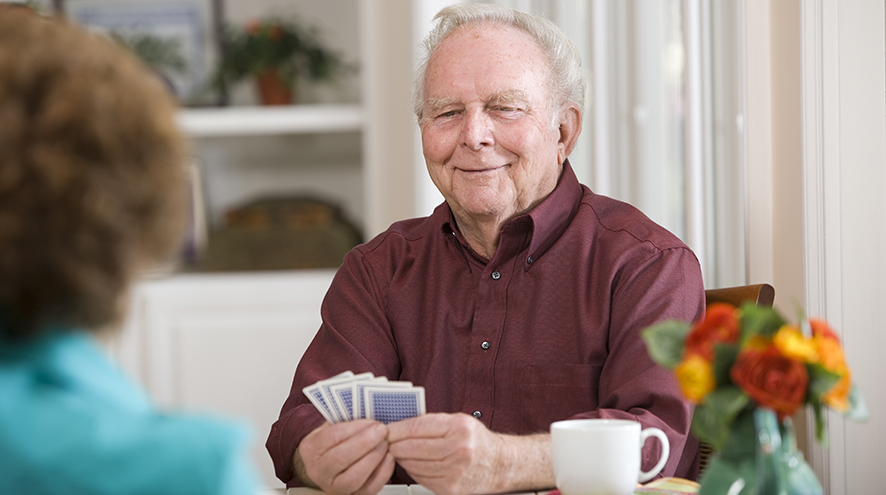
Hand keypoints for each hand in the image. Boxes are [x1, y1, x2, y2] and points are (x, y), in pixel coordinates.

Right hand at [295, 419, 394, 494]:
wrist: (325, 464)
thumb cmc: (331, 442)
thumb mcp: (331, 426)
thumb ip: (346, 420)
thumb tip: (369, 413)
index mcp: (311, 449)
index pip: (332, 437)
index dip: (354, 429)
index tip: (371, 421)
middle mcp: (318, 470)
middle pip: (341, 458)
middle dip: (365, 443)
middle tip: (382, 431)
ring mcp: (333, 486)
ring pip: (354, 477)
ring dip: (374, 459)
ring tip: (385, 444)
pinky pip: (368, 488)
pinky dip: (382, 473)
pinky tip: (388, 458)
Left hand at [385, 412, 507, 494]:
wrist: (500, 465)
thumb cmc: (477, 441)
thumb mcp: (458, 421)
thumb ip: (431, 422)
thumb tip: (399, 425)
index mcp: (459, 428)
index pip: (416, 427)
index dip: (396, 429)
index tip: (384, 429)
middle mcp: (458, 450)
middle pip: (411, 448)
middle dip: (394, 444)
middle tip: (385, 441)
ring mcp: (454, 472)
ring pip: (412, 465)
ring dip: (402, 458)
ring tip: (400, 451)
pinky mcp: (450, 489)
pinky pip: (420, 478)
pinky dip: (413, 470)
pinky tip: (414, 463)